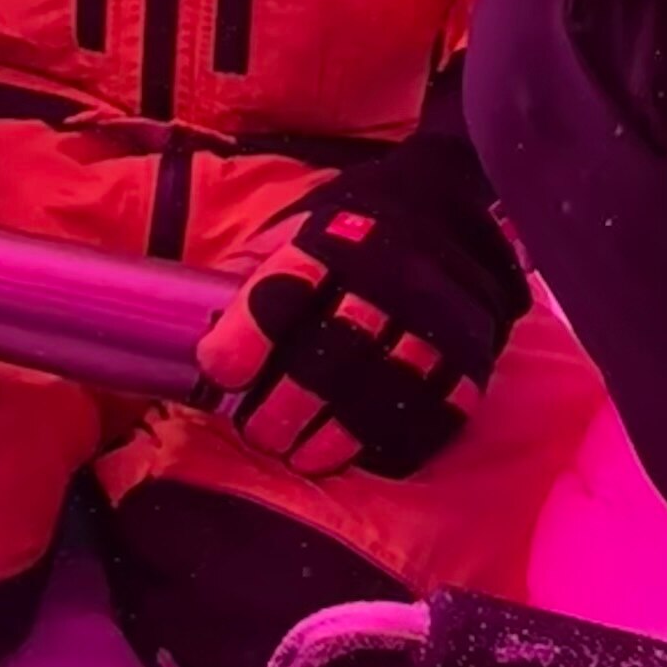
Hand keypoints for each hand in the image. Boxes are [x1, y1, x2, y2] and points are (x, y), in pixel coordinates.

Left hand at [192, 136, 528, 479]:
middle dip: (288, 401)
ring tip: (301, 454)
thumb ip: (253, 276)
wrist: (453, 211)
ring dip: (336, 434)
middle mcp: (391, 277)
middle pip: (335, 350)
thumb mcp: (296, 226)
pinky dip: (393, 442)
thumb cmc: (353, 228)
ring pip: (385, 389)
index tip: (221, 371)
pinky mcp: (471, 357)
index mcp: (336, 239)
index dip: (249, 336)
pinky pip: (436, 412)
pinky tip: (359, 454)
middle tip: (260, 430)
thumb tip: (196, 336)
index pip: (288, 290)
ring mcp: (438, 320)